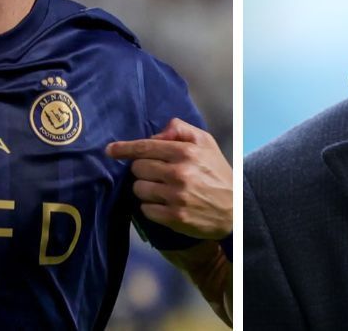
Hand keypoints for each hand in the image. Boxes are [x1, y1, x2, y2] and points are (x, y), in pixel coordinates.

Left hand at [106, 118, 231, 239]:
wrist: (237, 210)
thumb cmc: (217, 173)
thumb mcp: (206, 143)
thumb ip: (181, 130)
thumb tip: (157, 133)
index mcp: (186, 152)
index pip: (146, 147)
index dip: (124, 148)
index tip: (110, 150)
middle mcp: (180, 173)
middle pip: (137, 168)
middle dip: (142, 170)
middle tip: (157, 174)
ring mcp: (176, 197)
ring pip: (138, 189)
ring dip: (145, 189)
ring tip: (162, 190)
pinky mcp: (174, 218)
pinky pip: (145, 209)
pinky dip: (151, 207)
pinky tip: (165, 205)